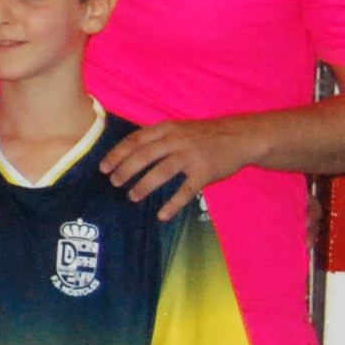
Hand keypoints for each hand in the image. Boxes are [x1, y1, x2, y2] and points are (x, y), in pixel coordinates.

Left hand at [98, 115, 253, 220]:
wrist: (241, 136)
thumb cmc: (204, 135)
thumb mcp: (179, 129)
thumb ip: (157, 138)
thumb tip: (127, 154)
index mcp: (167, 129)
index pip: (136, 140)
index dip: (117, 153)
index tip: (103, 167)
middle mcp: (177, 140)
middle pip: (144, 155)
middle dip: (125, 170)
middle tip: (114, 183)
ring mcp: (192, 155)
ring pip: (162, 171)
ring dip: (144, 185)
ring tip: (132, 197)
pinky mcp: (205, 171)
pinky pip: (186, 190)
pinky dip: (173, 203)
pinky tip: (162, 215)